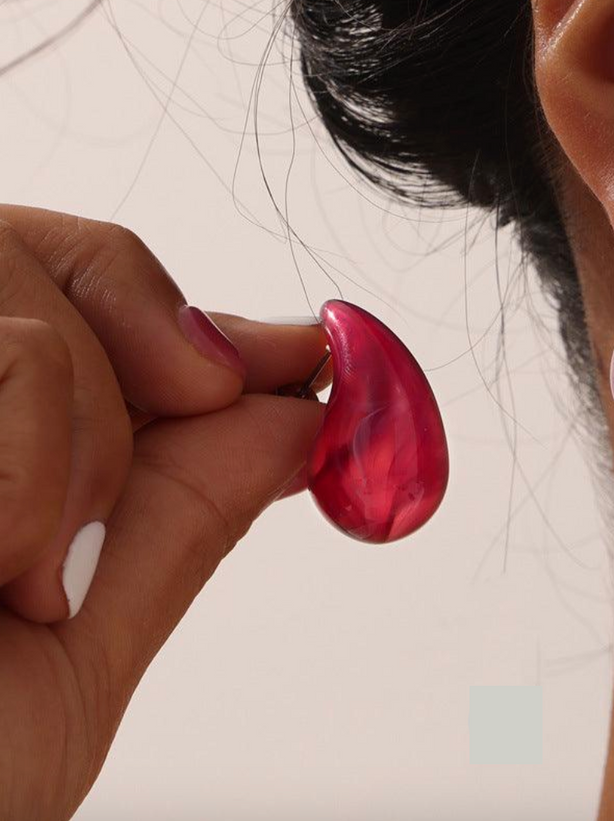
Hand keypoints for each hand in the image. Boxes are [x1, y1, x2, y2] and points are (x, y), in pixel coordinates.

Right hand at [0, 206, 327, 820]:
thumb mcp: (83, 650)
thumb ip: (182, 514)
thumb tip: (291, 413)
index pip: (75, 295)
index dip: (190, 314)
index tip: (295, 349)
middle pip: (47, 253)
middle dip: (157, 331)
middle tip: (213, 398)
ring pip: (34, 306)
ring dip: (94, 441)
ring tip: (45, 568)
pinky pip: (7, 356)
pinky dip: (41, 466)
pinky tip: (4, 563)